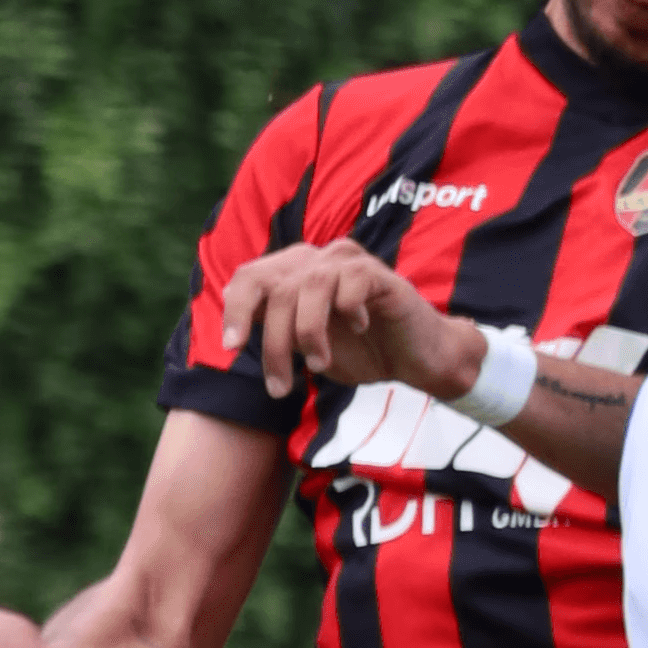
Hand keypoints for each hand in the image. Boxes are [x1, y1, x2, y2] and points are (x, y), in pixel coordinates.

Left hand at [221, 239, 484, 399]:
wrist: (418, 360)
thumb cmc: (362, 351)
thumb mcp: (307, 345)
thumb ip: (276, 328)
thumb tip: (229, 317)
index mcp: (297, 272)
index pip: (251, 277)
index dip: (236, 309)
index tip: (232, 347)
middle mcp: (320, 259)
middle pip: (276, 289)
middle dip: (274, 343)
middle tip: (280, 387)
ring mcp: (350, 263)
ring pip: (308, 287)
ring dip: (308, 335)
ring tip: (320, 367)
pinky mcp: (380, 274)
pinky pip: (350, 284)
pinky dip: (347, 313)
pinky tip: (360, 328)